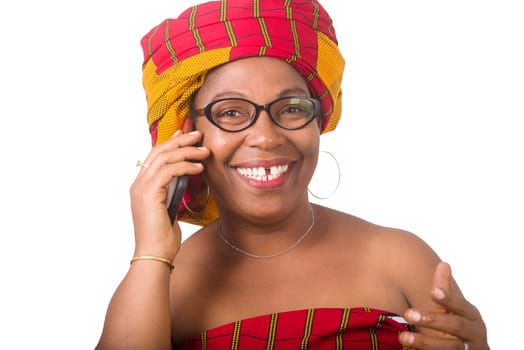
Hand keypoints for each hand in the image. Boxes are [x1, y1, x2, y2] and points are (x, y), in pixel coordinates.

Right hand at [130, 130, 208, 259]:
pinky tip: (198, 167)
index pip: (155, 156)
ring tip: (204, 151)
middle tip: (198, 134)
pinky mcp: (148, 194)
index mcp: (141, 186)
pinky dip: (185, 166)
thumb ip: (173, 191)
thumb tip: (185, 178)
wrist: (154, 255)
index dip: (171, 142)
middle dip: (180, 140)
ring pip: (164, 158)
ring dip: (187, 151)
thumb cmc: (162, 237)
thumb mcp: (170, 208)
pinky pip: (169, 171)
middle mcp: (138, 184)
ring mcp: (141, 188)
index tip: (186, 134)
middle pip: (159, 151)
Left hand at [399, 262, 488, 349]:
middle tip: (408, 313)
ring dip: (424, 342)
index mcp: (472, 317)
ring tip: (403, 336)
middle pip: (456, 326)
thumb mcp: (454, 309)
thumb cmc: (459, 328)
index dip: (449, 299)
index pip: (461, 306)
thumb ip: (445, 289)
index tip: (433, 292)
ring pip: (448, 347)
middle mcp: (473, 335)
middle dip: (432, 320)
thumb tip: (443, 264)